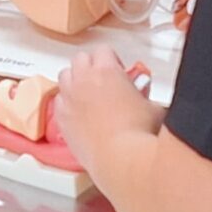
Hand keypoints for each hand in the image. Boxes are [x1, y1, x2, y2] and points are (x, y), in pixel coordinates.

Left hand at [54, 47, 158, 173]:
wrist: (121, 159)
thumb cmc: (139, 134)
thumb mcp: (153, 106)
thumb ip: (146, 94)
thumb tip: (147, 96)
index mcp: (106, 70)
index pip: (104, 51)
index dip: (112, 60)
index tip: (118, 71)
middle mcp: (83, 80)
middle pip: (80, 59)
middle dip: (90, 66)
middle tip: (103, 81)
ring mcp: (69, 99)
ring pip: (64, 77)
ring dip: (75, 81)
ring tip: (87, 94)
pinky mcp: (61, 119)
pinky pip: (58, 101)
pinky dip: (66, 103)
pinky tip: (78, 114)